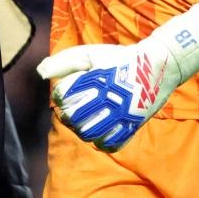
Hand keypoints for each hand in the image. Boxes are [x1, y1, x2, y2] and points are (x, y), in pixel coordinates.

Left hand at [37, 4, 198, 151]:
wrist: (157, 66)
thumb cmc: (120, 58)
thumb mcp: (91, 54)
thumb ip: (64, 61)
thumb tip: (40, 72)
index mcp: (96, 79)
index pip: (63, 96)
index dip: (60, 96)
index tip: (67, 92)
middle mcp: (108, 98)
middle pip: (72, 118)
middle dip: (68, 114)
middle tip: (74, 108)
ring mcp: (121, 114)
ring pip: (88, 134)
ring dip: (81, 128)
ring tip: (86, 119)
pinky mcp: (132, 126)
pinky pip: (109, 144)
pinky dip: (100, 141)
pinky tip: (101, 129)